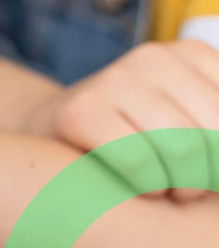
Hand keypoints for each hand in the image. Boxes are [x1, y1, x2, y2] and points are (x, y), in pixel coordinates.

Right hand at [34, 41, 218, 201]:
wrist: (46, 129)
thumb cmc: (135, 134)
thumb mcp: (189, 117)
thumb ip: (216, 130)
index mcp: (193, 54)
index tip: (217, 178)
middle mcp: (154, 57)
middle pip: (217, 135)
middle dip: (214, 177)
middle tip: (197, 192)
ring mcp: (114, 80)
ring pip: (183, 151)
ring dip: (185, 188)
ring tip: (173, 192)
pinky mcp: (80, 110)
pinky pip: (138, 162)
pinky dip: (149, 186)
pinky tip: (143, 188)